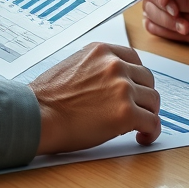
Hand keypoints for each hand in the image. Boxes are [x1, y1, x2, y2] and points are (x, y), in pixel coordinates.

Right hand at [29, 43, 160, 153]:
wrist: (36, 115)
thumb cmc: (48, 98)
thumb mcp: (73, 65)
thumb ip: (96, 68)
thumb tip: (110, 84)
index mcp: (102, 51)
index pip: (134, 59)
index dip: (136, 77)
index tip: (135, 88)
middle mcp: (115, 65)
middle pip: (147, 79)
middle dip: (143, 95)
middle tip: (138, 109)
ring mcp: (122, 88)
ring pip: (152, 100)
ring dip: (148, 113)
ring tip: (139, 126)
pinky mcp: (125, 113)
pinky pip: (152, 122)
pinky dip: (151, 132)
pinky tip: (143, 137)